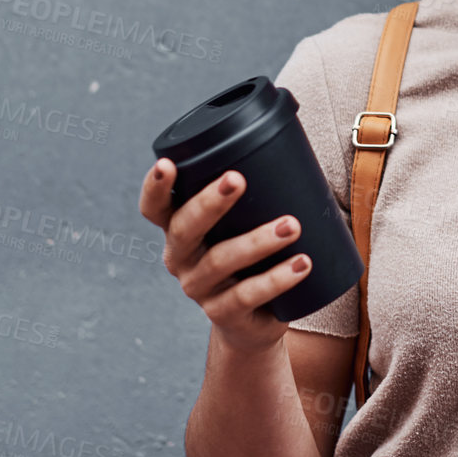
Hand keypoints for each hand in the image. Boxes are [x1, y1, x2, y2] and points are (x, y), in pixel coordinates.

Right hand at [138, 157, 312, 358]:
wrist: (252, 321)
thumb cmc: (251, 257)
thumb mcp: (243, 223)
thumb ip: (255, 189)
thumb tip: (293, 135)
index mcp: (179, 230)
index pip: (154, 208)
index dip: (155, 188)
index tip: (167, 164)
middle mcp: (181, 259)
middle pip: (185, 229)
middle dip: (210, 202)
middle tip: (237, 179)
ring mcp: (200, 289)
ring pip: (221, 261)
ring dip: (258, 240)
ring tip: (292, 225)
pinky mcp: (225, 315)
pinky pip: (248, 295)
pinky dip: (277, 278)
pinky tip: (302, 264)